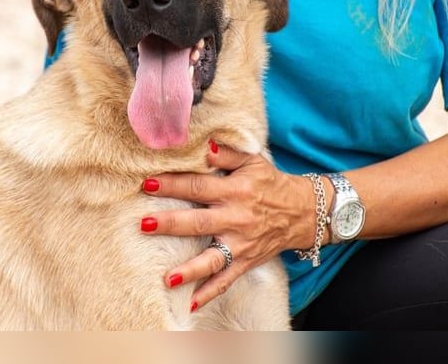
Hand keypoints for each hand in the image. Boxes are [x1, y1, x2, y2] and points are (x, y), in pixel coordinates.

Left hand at [140, 140, 322, 311]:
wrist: (303, 212)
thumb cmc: (270, 183)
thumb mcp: (252, 161)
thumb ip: (226, 153)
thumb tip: (203, 144)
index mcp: (235, 191)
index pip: (199, 186)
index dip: (173, 184)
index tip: (147, 184)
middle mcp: (237, 218)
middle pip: (199, 222)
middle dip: (171, 223)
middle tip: (145, 224)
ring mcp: (241, 244)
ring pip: (213, 259)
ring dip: (190, 269)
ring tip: (167, 277)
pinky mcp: (246, 261)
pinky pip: (227, 280)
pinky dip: (209, 293)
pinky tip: (190, 303)